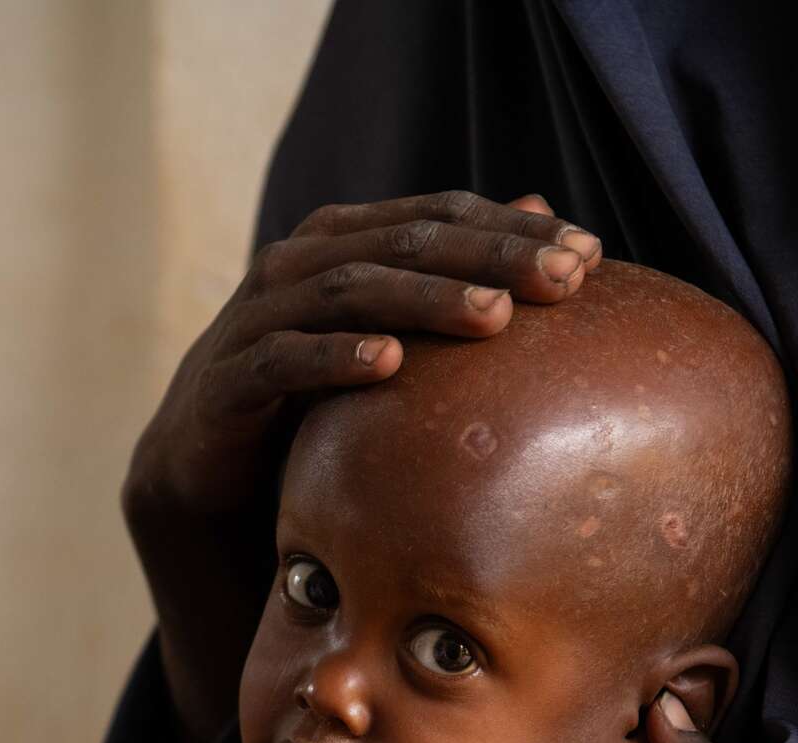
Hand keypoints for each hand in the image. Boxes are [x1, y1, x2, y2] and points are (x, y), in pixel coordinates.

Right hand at [122, 190, 602, 742]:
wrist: (208, 472)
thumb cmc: (309, 405)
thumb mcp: (386, 344)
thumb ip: (447, 281)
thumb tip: (540, 214)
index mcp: (340, 245)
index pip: (436, 217)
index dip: (509, 230)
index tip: (589, 257)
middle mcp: (294, 266)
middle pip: (399, 244)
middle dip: (486, 258)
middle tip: (563, 280)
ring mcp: (254, 318)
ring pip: (345, 289)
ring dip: (423, 299)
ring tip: (494, 316)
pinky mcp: (224, 380)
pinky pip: (282, 359)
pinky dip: (334, 357)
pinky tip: (390, 363)